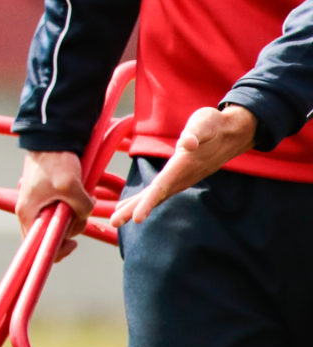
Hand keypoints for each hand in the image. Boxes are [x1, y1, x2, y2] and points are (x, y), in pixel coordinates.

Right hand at [15, 150, 92, 256]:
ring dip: (75, 215)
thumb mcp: (71, 186)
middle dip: (71, 227)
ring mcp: (39, 203)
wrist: (51, 138)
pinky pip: (62, 210)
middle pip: (52, 234)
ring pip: (59, 222)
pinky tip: (81, 195)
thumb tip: (85, 214)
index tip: (73, 244)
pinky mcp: (48, 196)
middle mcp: (30, 211)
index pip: (36, 246)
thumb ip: (81, 207)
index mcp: (27, 213)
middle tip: (82, 212)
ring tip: (83, 198)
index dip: (55, 251)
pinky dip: (74, 206)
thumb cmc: (54, 161)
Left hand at [114, 105, 257, 226]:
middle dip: (134, 209)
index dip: (148, 203)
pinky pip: (160, 191)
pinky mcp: (181, 176)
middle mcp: (183, 176)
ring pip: (157, 196)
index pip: (162, 187)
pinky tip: (132, 204)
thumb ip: (195, 134)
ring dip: (136, 207)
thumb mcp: (204, 124)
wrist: (232, 131)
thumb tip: (188, 143)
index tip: (136, 219)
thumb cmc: (214, 125)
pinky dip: (145, 199)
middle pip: (156, 196)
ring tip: (116, 218)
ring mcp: (183, 178)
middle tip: (114, 222)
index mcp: (184, 166)